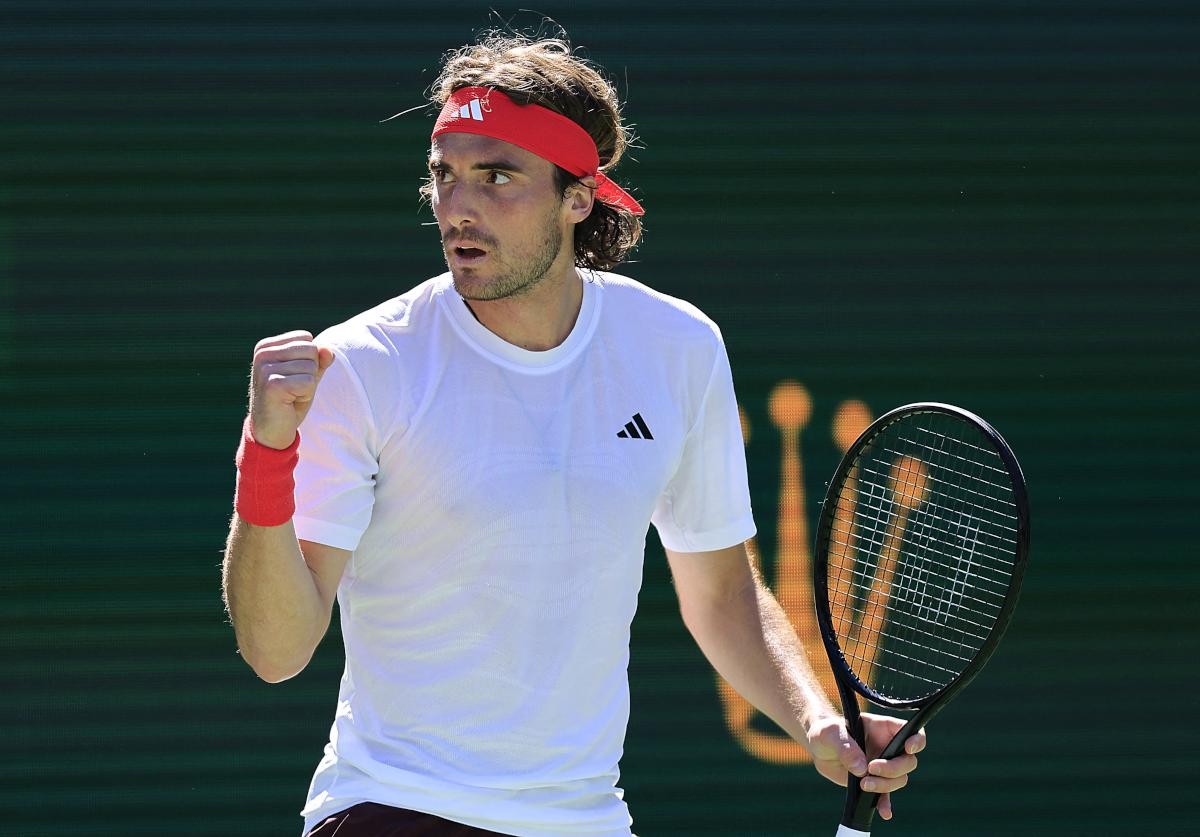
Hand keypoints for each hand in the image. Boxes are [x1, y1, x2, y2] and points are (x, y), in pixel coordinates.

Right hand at [247, 330, 334, 448]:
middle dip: (310, 372)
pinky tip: (290, 402)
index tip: (293, 378)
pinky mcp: (273, 384)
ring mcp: (265, 368)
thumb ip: (319, 359)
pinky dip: (306, 395)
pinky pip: (309, 382)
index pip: (306, 338)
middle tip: (294, 389)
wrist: (271, 431)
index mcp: (266, 346)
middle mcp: (262, 353)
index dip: (309, 361)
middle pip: (310, 349)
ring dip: (308, 386)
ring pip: (311, 366)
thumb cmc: (289, 401)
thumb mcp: (307, 375)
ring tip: (291, 396)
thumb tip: (328, 349)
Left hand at [808, 712, 926, 820]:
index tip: (908, 748)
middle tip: (871, 769)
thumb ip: (846, 747)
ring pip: (899, 779)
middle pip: (908, 761)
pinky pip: (886, 795)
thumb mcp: (832, 733)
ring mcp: (883, 766)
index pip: (909, 731)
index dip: (916, 740)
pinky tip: (884, 812)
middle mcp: (887, 747)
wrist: (818, 748)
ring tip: (863, 784)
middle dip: (893, 769)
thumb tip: (861, 768)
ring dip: (885, 785)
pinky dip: (885, 804)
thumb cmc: (827, 732)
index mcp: (882, 728)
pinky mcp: (874, 782)